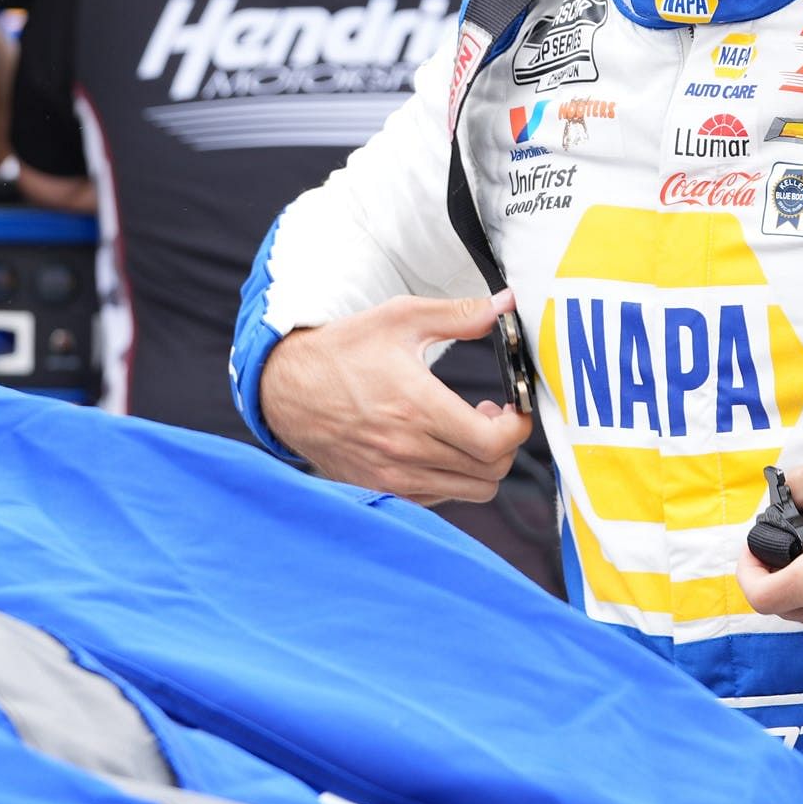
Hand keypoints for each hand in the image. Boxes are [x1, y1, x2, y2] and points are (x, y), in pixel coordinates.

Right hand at [258, 290, 533, 505]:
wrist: (285, 388)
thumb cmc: (344, 350)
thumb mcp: (401, 319)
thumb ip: (460, 315)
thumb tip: (506, 305)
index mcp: (417, 407)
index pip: (493, 443)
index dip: (517, 427)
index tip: (513, 407)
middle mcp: (406, 451)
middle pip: (490, 472)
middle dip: (504, 442)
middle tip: (490, 413)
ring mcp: (392, 477)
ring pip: (470, 491)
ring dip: (481, 463)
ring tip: (465, 428)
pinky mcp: (380, 490)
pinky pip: (440, 499)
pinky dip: (453, 477)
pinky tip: (438, 445)